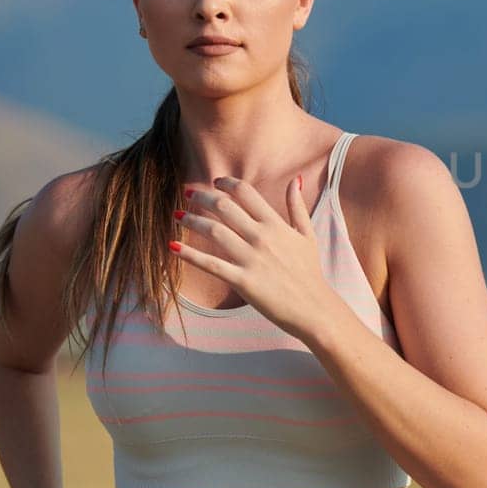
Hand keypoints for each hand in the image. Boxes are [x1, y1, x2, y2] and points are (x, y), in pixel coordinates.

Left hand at [173, 174, 343, 339]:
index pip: (246, 192)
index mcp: (276, 224)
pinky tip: (172, 247)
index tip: (215, 182)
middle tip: (189, 195)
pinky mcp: (242, 281)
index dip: (226, 183)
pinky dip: (189, 254)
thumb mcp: (307, 234)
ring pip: (213, 231)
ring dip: (191, 221)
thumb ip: (297, 206)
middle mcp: (262, 237)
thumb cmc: (310, 271)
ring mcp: (251, 259)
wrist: (313, 307)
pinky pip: (210, 264)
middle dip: (202, 197)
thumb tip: (296, 179)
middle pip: (224, 207)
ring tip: (179, 217)